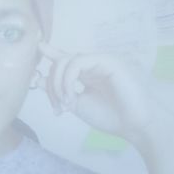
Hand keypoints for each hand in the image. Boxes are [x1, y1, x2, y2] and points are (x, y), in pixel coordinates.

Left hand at [39, 41, 155, 143]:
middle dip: (51, 83)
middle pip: (62, 61)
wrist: (135, 125)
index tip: (38, 48)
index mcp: (88, 73)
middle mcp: (93, 64)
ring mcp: (101, 60)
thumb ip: (62, 92)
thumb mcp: (80, 105)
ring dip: (59, 83)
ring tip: (66, 104)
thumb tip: (41, 78)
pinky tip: (71, 96)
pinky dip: (68, 80)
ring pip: (67, 60)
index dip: (51, 53)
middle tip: (57, 107)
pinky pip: (78, 62)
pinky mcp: (107, 60)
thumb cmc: (112, 117)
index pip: (67, 60)